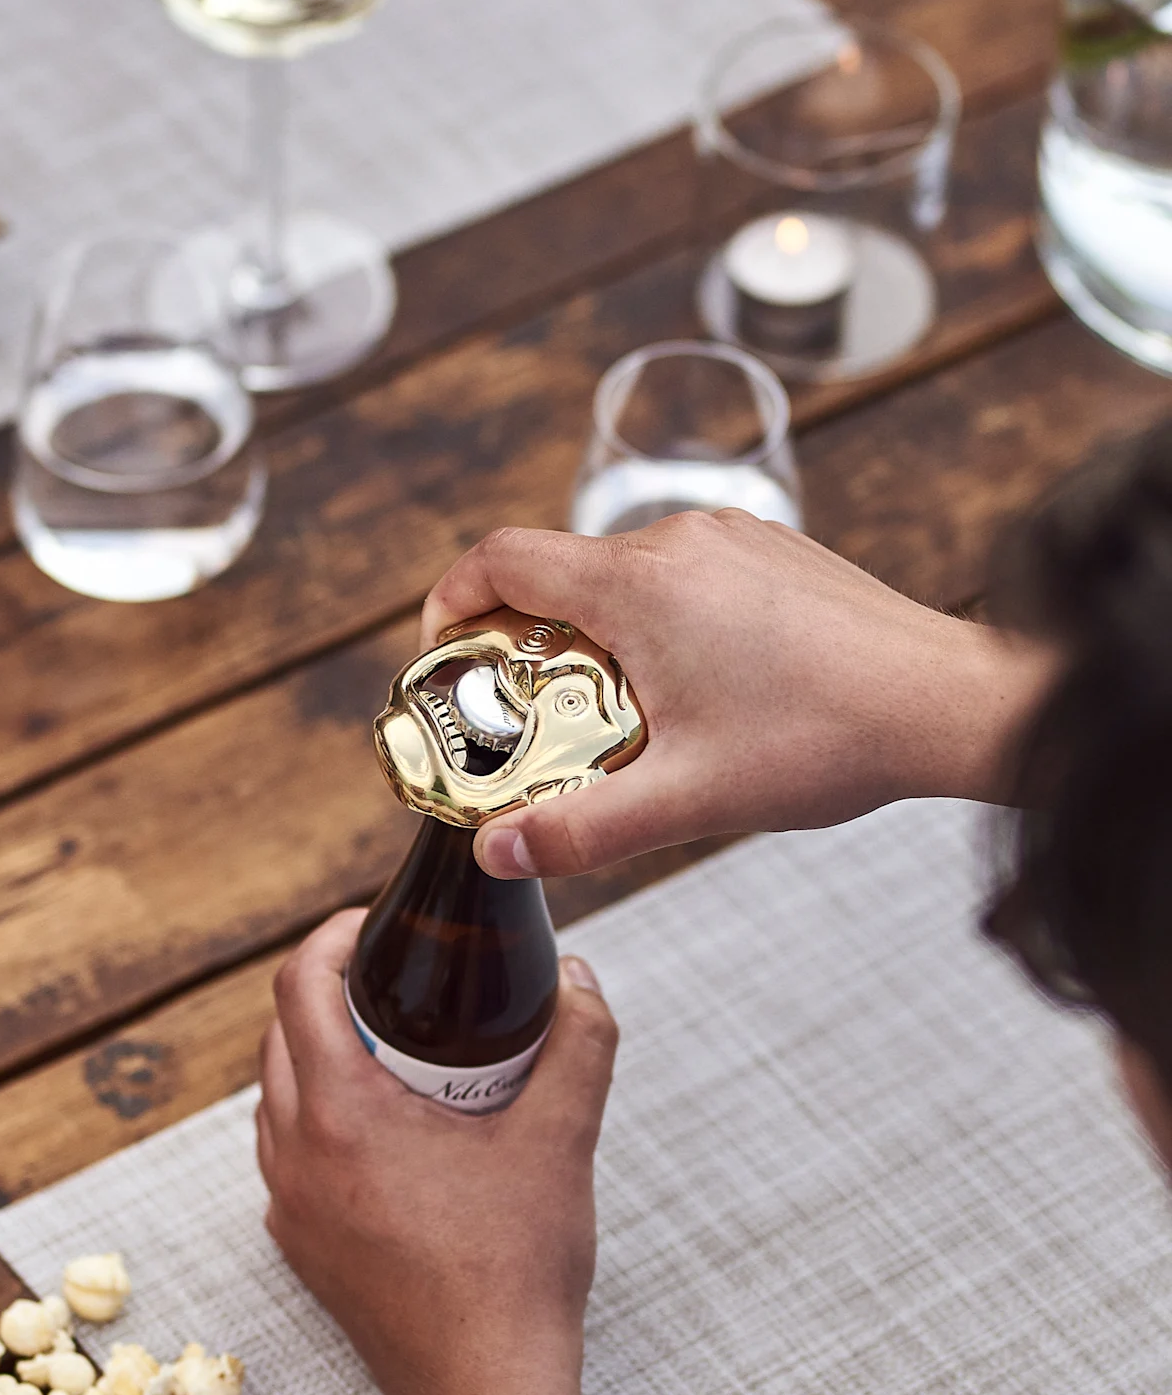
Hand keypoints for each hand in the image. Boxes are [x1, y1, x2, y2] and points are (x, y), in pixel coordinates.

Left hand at [256, 910, 617, 1394]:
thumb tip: (581, 978)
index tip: (377, 926)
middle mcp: (294, 1159)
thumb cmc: (516, 1272)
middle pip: (281, 1038)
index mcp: (339, 1116)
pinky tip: (393, 1134)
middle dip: (331, 995)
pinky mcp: (303, 1252)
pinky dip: (325, 1125)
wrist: (485, 1393)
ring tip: (399, 1052)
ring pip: (280, 1101)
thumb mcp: (561, 1140)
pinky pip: (293, 1159)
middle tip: (401, 983)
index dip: (331, 938)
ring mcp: (291, 1210)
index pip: (298, 987)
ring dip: (323, 1061)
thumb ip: (577, 1042)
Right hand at [420, 514, 1057, 881]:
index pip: (501, 558)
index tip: (445, 659)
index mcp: (639, 584)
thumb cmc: (829, 737)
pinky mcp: (775, 554)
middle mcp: (680, 540)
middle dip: (526, 648)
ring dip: (598, 641)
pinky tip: (695, 699)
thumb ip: (578, 829)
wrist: (949, 705)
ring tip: (618, 723)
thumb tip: (497, 854)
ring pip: (625, 579)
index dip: (451, 604)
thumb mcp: (686, 799)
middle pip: (559, 575)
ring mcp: (734, 539)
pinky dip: (660, 628)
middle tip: (528, 724)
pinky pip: (685, 579)